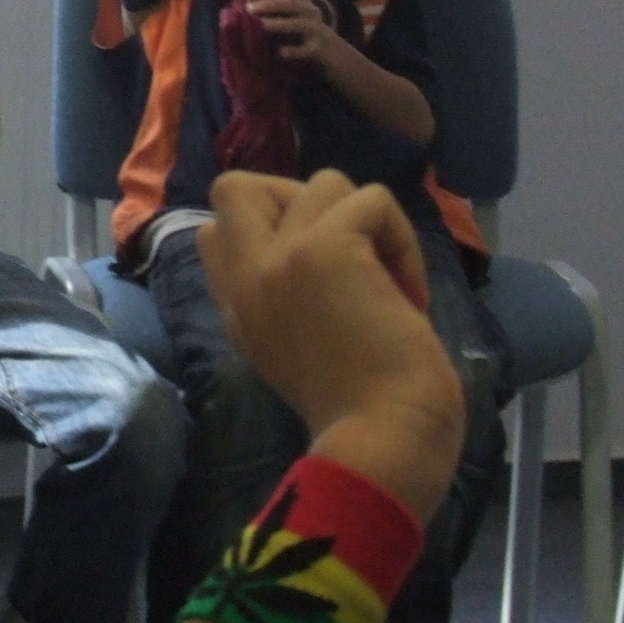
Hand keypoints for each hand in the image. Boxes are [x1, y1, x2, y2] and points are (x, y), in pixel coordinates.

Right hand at [196, 171, 461, 522]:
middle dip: (298, 201)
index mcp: (237, 307)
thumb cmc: (356, 414)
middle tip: (343, 251)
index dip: (269, 230)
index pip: (215, 229)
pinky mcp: (326, 248)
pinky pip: (372, 201)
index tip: (317, 270)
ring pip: (323, 182)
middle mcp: (245, 277)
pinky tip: (408, 294)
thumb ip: (280, 302)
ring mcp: (279, 258)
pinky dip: (402, 241)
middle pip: (236, 186)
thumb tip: (326, 252)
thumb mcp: (291, 355)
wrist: (383, 440)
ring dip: (368, 223)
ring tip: (387, 278)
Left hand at [241, 0, 339, 65]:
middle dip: (270, 4)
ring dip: (280, 23)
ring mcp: (315, 28)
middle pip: (291, 3)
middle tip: (249, 8)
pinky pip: (306, 49)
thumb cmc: (294, 22)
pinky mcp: (317, 47)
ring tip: (262, 25)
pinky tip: (280, 52)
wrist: (323, 46)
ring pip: (300, 23)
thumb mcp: (280, 7)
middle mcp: (309, 8)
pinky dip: (294, 50)